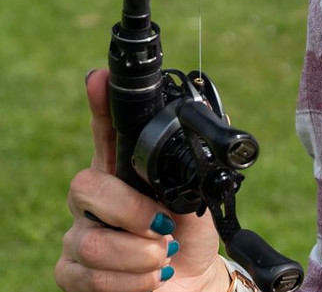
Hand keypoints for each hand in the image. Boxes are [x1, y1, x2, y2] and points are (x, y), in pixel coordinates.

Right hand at [56, 69, 224, 291]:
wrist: (188, 283)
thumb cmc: (190, 234)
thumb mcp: (201, 196)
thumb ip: (200, 163)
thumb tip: (221, 120)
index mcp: (125, 169)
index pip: (107, 131)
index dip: (100, 105)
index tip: (98, 78)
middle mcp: (95, 197)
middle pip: (85, 185)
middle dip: (131, 210)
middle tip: (164, 226)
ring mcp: (80, 233)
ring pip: (91, 239)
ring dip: (138, 253)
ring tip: (163, 255)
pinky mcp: (73, 272)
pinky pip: (87, 275)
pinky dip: (129, 280)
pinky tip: (150, 278)